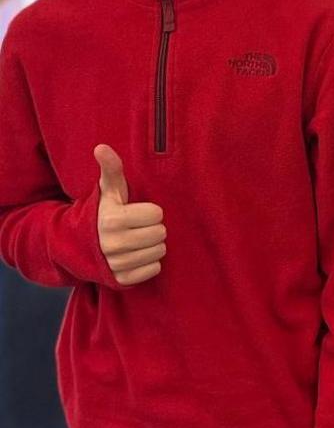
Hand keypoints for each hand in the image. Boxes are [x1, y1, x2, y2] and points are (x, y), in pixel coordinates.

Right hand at [94, 145, 164, 285]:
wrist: (78, 245)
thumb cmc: (102, 212)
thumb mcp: (107, 190)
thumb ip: (110, 168)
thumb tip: (102, 147)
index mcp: (112, 220)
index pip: (157, 214)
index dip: (150, 211)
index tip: (136, 212)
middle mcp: (113, 244)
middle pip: (161, 234)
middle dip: (153, 229)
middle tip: (137, 227)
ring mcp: (116, 264)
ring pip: (159, 252)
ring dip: (152, 246)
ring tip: (136, 240)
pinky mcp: (121, 280)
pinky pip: (153, 270)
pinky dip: (149, 263)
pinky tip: (136, 256)